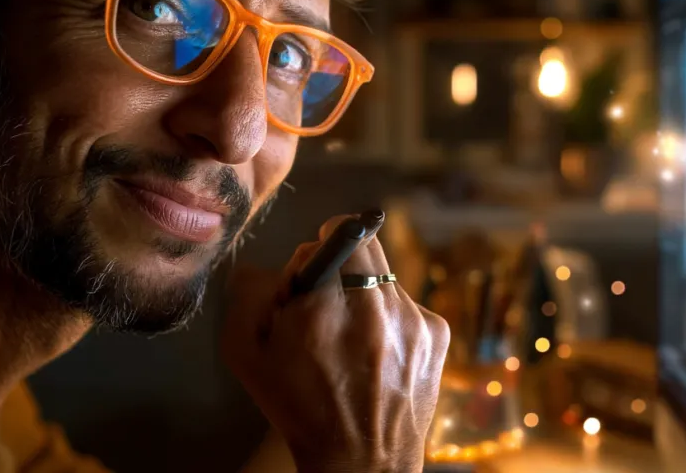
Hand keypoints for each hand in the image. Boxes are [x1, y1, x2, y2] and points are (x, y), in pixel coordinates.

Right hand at [221, 215, 449, 472]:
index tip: (309, 278)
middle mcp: (375, 306)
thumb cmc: (299, 409)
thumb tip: (264, 264)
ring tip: (354, 341)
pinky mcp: (437, 333)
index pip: (332, 235)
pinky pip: (408, 304)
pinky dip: (391, 320)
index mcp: (324, 308)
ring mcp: (413, 318)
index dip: (315, 254)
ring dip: (365, 295)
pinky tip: (378, 356)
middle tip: (328, 301)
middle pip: (364, 244)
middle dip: (342, 263)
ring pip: (385, 277)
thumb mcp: (248, 355)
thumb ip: (250, 295)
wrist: (360, 461)